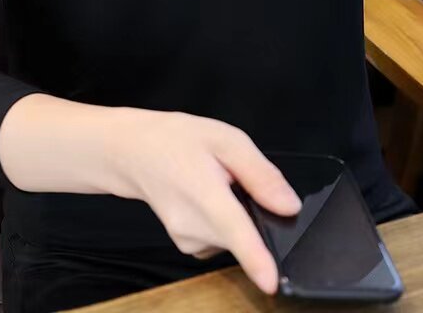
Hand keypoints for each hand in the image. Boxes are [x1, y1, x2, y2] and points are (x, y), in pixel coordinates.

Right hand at [105, 108, 301, 294]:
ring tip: (214, 182)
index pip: (236, 234)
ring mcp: (189, 241)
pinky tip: (206, 196)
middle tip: (230, 175)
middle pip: (247, 233)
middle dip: (254, 209)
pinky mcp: (189, 246)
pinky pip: (222, 237)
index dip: (257, 261)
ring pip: (235, 235)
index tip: (272, 282)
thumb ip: (260, 174)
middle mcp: (194, 228)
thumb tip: (289, 205)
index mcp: (206, 196)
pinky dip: (223, 219)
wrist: (133, 153)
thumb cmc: (174, 141)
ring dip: (237, 213)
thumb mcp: (224, 139)